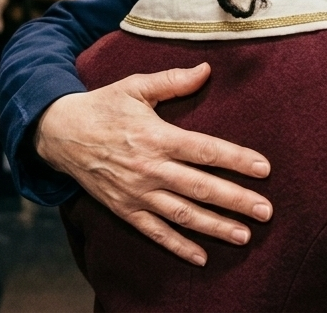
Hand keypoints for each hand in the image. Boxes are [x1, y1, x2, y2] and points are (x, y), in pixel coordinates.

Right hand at [34, 63, 272, 265]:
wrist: (60, 133)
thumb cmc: (103, 106)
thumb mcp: (135, 86)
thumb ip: (173, 81)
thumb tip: (207, 69)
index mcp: (157, 136)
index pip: (206, 150)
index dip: (236, 160)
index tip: (264, 169)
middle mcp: (150, 168)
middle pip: (201, 187)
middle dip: (236, 201)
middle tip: (266, 211)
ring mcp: (137, 192)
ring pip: (182, 214)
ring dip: (215, 227)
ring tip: (244, 236)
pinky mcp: (124, 209)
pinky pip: (154, 232)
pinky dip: (178, 246)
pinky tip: (201, 257)